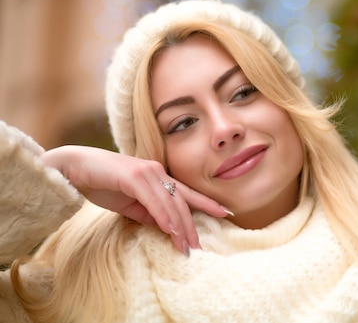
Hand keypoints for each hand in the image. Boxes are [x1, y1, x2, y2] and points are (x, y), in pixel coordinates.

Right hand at [41, 145, 229, 255]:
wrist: (74, 168)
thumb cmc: (101, 183)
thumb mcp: (130, 203)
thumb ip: (148, 212)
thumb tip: (165, 227)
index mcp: (158, 177)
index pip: (187, 193)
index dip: (207, 203)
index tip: (225, 213)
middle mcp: (157, 172)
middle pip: (182, 202)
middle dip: (192, 226)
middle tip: (198, 247)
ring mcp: (147, 172)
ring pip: (171, 203)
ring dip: (179, 227)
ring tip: (185, 246)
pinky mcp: (134, 176)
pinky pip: (154, 200)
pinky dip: (163, 216)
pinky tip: (170, 230)